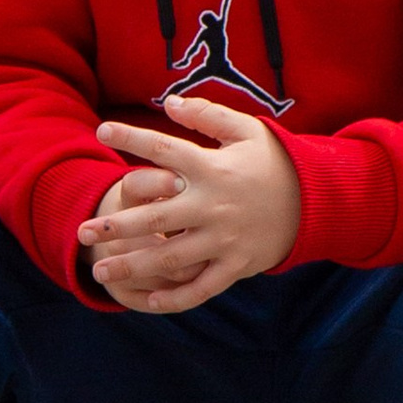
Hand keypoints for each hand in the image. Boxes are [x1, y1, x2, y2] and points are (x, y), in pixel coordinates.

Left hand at [78, 93, 301, 309]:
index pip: (163, 149)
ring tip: (101, 271)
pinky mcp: (237, 264)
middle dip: (114, 226)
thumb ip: (208, 115)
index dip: (130, 137)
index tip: (100, 129)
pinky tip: (147, 299)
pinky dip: (175, 298)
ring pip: (170, 257)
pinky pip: (202, 287)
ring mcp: (224, 239)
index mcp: (213, 168)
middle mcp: (213, 205)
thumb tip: (169, 102)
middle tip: (82, 233)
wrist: (320, 200)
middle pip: (154, 217)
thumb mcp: (248, 130)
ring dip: (132, 266)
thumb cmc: (276, 162)